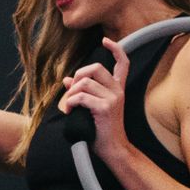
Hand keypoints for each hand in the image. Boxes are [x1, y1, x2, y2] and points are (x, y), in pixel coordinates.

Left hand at [59, 37, 129, 159]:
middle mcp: (118, 91)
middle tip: (71, 90)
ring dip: (71, 93)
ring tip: (69, 105)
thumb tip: (66, 79)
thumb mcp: (92, 108)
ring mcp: (113, 98)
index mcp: (118, 89)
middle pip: (95, 68)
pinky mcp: (105, 108)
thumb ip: (82, 92)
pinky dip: (70, 103)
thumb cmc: (101, 130)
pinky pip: (81, 97)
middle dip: (78, 75)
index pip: (123, 63)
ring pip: (85, 82)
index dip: (115, 49)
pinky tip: (69, 111)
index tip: (105, 41)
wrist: (113, 149)